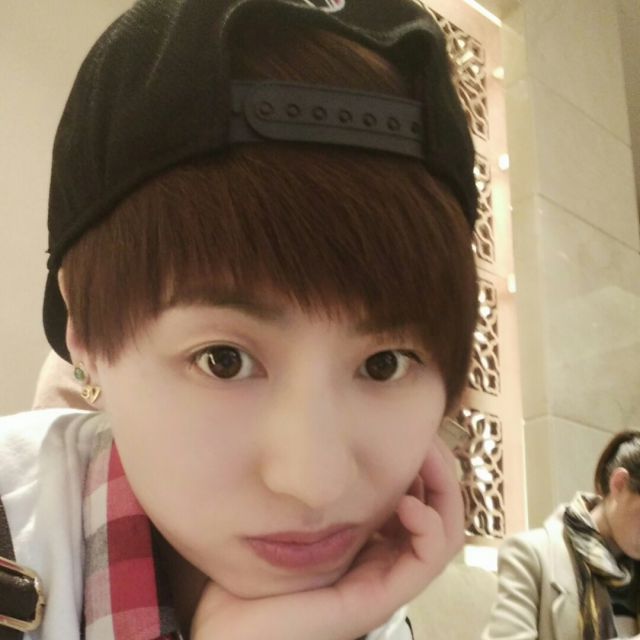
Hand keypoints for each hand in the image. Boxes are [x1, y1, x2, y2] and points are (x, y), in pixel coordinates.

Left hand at [191, 437, 463, 639]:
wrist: (228, 622)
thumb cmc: (251, 562)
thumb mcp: (287, 502)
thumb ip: (310, 473)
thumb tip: (324, 425)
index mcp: (364, 533)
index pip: (416, 490)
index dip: (422, 456)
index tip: (411, 425)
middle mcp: (380, 553)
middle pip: (436, 505)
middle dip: (439, 466)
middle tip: (425, 436)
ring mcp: (383, 577)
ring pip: (444, 531)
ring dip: (445, 490)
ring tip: (426, 459)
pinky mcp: (379, 597)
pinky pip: (428, 560)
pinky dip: (432, 527)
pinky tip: (410, 503)